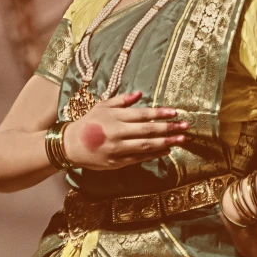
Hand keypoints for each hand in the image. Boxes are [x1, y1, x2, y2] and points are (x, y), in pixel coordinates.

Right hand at [64, 91, 187, 170]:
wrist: (70, 145)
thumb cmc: (88, 122)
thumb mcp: (102, 106)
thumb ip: (121, 100)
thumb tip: (140, 94)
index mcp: (115, 117)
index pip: (142, 115)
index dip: (160, 113)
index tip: (175, 112)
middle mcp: (118, 133)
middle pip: (148, 131)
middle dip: (169, 128)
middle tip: (186, 126)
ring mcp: (118, 149)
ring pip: (146, 146)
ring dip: (165, 143)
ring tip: (181, 140)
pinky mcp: (117, 162)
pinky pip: (139, 158)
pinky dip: (153, 155)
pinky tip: (166, 151)